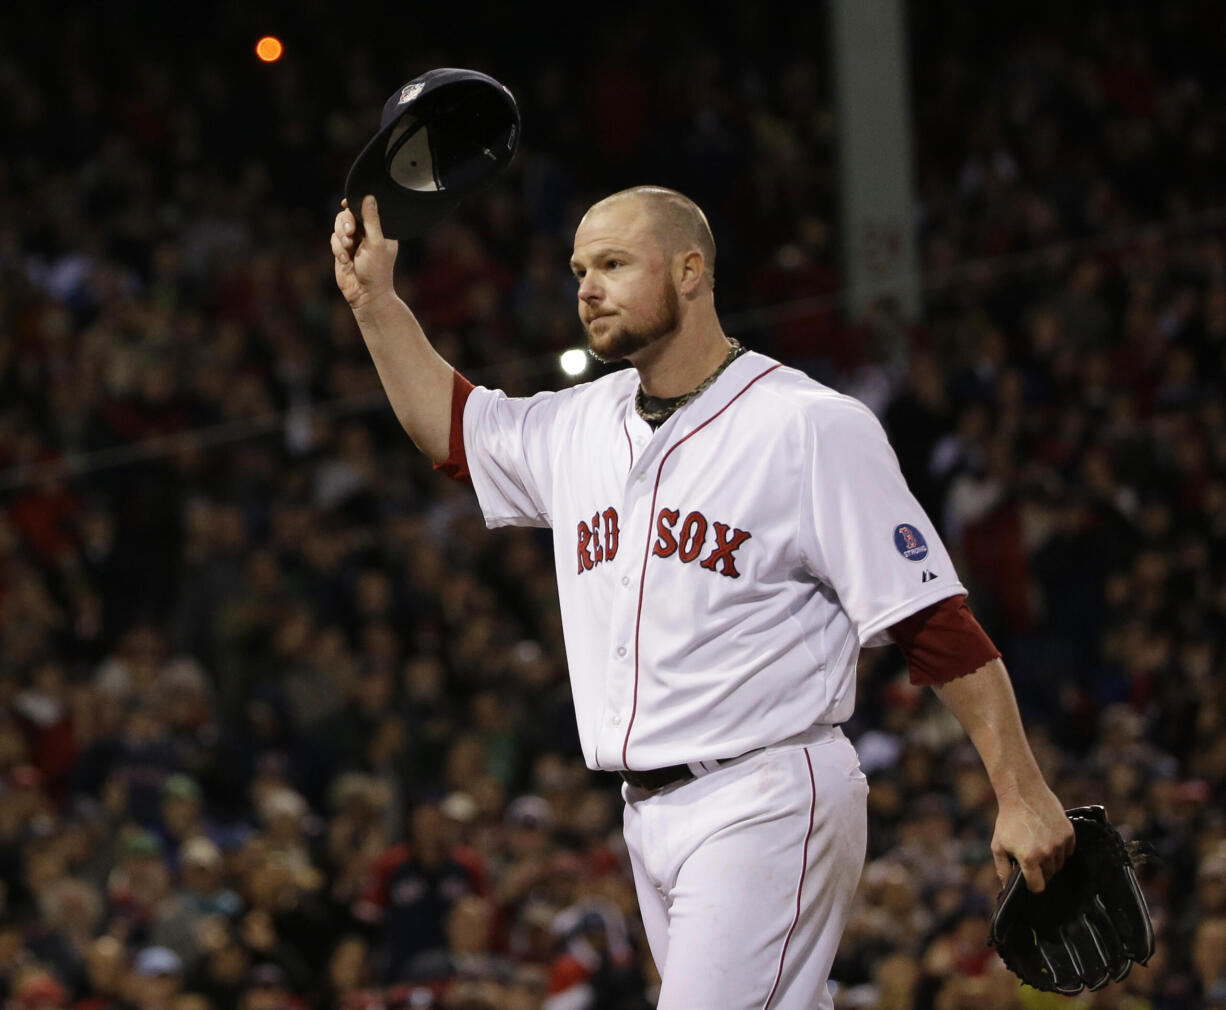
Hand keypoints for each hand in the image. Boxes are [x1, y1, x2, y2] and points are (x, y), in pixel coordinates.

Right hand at [331, 194, 398, 309]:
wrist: (366, 294)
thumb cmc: (377, 270)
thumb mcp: (376, 243)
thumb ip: (372, 220)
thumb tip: (369, 197)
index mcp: (380, 229)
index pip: (367, 208)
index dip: (356, 203)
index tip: (347, 203)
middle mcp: (366, 232)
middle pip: (348, 213)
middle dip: (346, 222)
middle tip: (350, 231)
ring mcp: (353, 240)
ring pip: (338, 224)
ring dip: (341, 236)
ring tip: (348, 248)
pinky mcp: (342, 249)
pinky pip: (333, 238)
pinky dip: (337, 248)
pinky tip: (345, 260)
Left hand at [992, 783, 1075, 891]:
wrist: (1022, 794)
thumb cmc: (1008, 821)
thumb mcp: (998, 846)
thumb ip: (1003, 870)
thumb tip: (1007, 889)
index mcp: (1029, 858)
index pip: (1038, 886)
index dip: (1032, 885)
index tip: (1028, 879)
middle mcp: (1047, 853)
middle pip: (1049, 875)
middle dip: (1040, 870)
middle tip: (1030, 856)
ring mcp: (1060, 844)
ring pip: (1059, 864)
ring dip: (1050, 860)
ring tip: (1038, 845)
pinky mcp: (1069, 834)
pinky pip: (1068, 851)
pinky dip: (1060, 849)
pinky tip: (1048, 838)